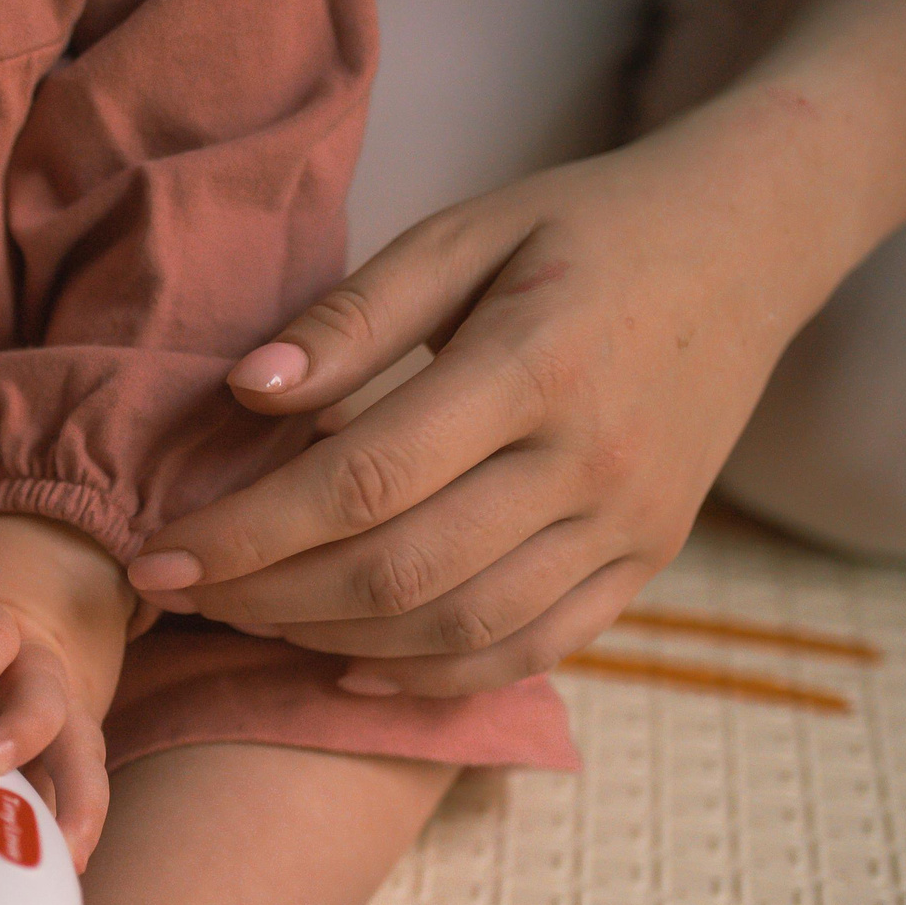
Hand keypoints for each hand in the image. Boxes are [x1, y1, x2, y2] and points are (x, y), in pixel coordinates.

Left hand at [0, 515, 130, 863]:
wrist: (67, 558)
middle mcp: (40, 665)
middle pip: (45, 700)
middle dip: (24, 732)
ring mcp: (68, 704)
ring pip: (83, 751)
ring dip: (77, 802)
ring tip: (64, 858)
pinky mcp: (79, 734)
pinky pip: (80, 780)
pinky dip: (74, 822)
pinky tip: (62, 868)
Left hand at [122, 107, 820, 698]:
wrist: (750, 243)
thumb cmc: (582, 228)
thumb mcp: (463, 234)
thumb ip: (351, 319)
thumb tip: (243, 394)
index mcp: (534, 366)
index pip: (359, 482)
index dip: (244, 534)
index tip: (155, 558)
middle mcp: (590, 462)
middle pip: (398, 573)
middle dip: (266, 599)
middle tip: (182, 598)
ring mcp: (628, 523)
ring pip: (457, 629)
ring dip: (331, 640)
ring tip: (247, 619)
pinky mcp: (647, 559)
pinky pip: (531, 648)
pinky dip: (432, 676)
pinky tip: (348, 664)